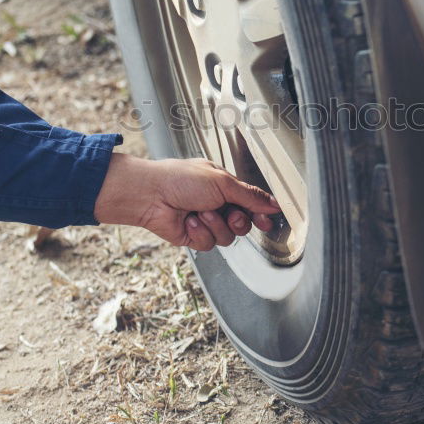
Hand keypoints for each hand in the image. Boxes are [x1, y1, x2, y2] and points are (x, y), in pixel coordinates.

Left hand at [93, 154, 280, 250]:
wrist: (151, 194)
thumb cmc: (180, 179)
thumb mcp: (222, 182)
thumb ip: (250, 196)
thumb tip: (272, 203)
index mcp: (224, 187)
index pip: (250, 203)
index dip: (260, 213)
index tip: (267, 220)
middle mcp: (216, 204)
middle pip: (242, 224)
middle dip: (237, 221)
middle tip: (228, 213)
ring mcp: (205, 222)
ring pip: (227, 237)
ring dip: (215, 225)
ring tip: (200, 212)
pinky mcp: (193, 236)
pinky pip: (209, 244)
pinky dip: (200, 232)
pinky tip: (189, 221)